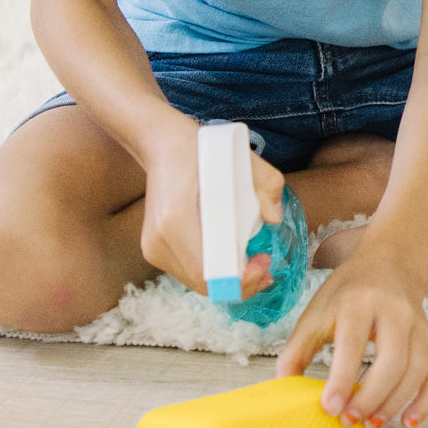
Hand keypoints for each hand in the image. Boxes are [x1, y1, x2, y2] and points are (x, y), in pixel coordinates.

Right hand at [139, 114, 284, 296]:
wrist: (161, 145)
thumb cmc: (200, 150)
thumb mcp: (242, 157)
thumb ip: (267, 183)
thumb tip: (274, 219)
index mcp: (175, 220)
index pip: (207, 271)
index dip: (239, 278)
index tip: (263, 262)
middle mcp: (158, 240)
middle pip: (204, 283)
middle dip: (240, 283)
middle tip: (265, 268)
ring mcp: (152, 248)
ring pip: (196, 282)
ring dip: (228, 279)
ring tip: (252, 263)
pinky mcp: (153, 250)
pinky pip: (188, 272)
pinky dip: (214, 272)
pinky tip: (231, 258)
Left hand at [276, 240, 427, 427]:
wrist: (389, 265)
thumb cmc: (347, 293)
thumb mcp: (317, 311)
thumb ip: (298, 348)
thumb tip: (281, 386)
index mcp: (358, 302)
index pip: (353, 343)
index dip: (341, 378)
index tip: (329, 407)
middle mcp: (394, 313)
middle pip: (392, 361)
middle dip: (370, 397)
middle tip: (348, 421)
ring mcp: (418, 327)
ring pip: (416, 371)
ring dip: (394, 404)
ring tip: (370, 426)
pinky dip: (426, 403)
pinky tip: (407, 421)